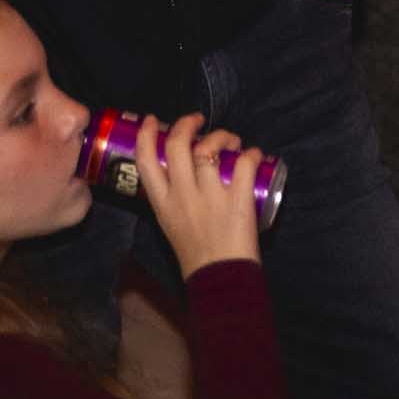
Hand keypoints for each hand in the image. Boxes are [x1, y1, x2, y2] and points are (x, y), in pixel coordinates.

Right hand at [137, 114, 261, 276]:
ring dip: (223, 136)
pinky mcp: (237, 199)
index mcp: (162, 203)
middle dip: (187, 124)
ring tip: (232, 141)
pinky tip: (253, 155)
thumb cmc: (195, 252)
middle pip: (177, 145)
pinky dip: (252, 153)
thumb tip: (181, 169)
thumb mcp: (170, 223)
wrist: (219, 278)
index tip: (151, 120)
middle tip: (199, 120)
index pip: (145, 161)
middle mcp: (182, 196)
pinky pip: (244, 163)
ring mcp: (210, 197)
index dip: (146, 135)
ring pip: (210, 148)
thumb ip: (171, 196)